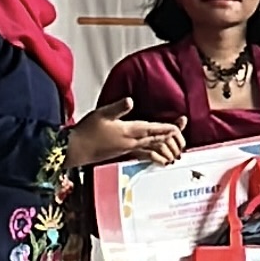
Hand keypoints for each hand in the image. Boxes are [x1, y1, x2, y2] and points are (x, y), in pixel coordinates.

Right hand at [68, 109, 183, 170]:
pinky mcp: (123, 153)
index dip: (165, 128)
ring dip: (164, 150)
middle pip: (155, 140)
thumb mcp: (102, 114)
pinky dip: (153, 157)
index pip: (151, 129)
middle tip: (183, 141)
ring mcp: (127, 149)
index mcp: (128, 131)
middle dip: (170, 140)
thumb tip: (130, 101)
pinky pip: (143, 155)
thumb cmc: (87, 131)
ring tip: (176, 153)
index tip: (178, 128)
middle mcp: (131, 142)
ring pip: (151, 149)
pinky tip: (158, 159)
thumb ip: (117, 108)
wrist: (76, 150)